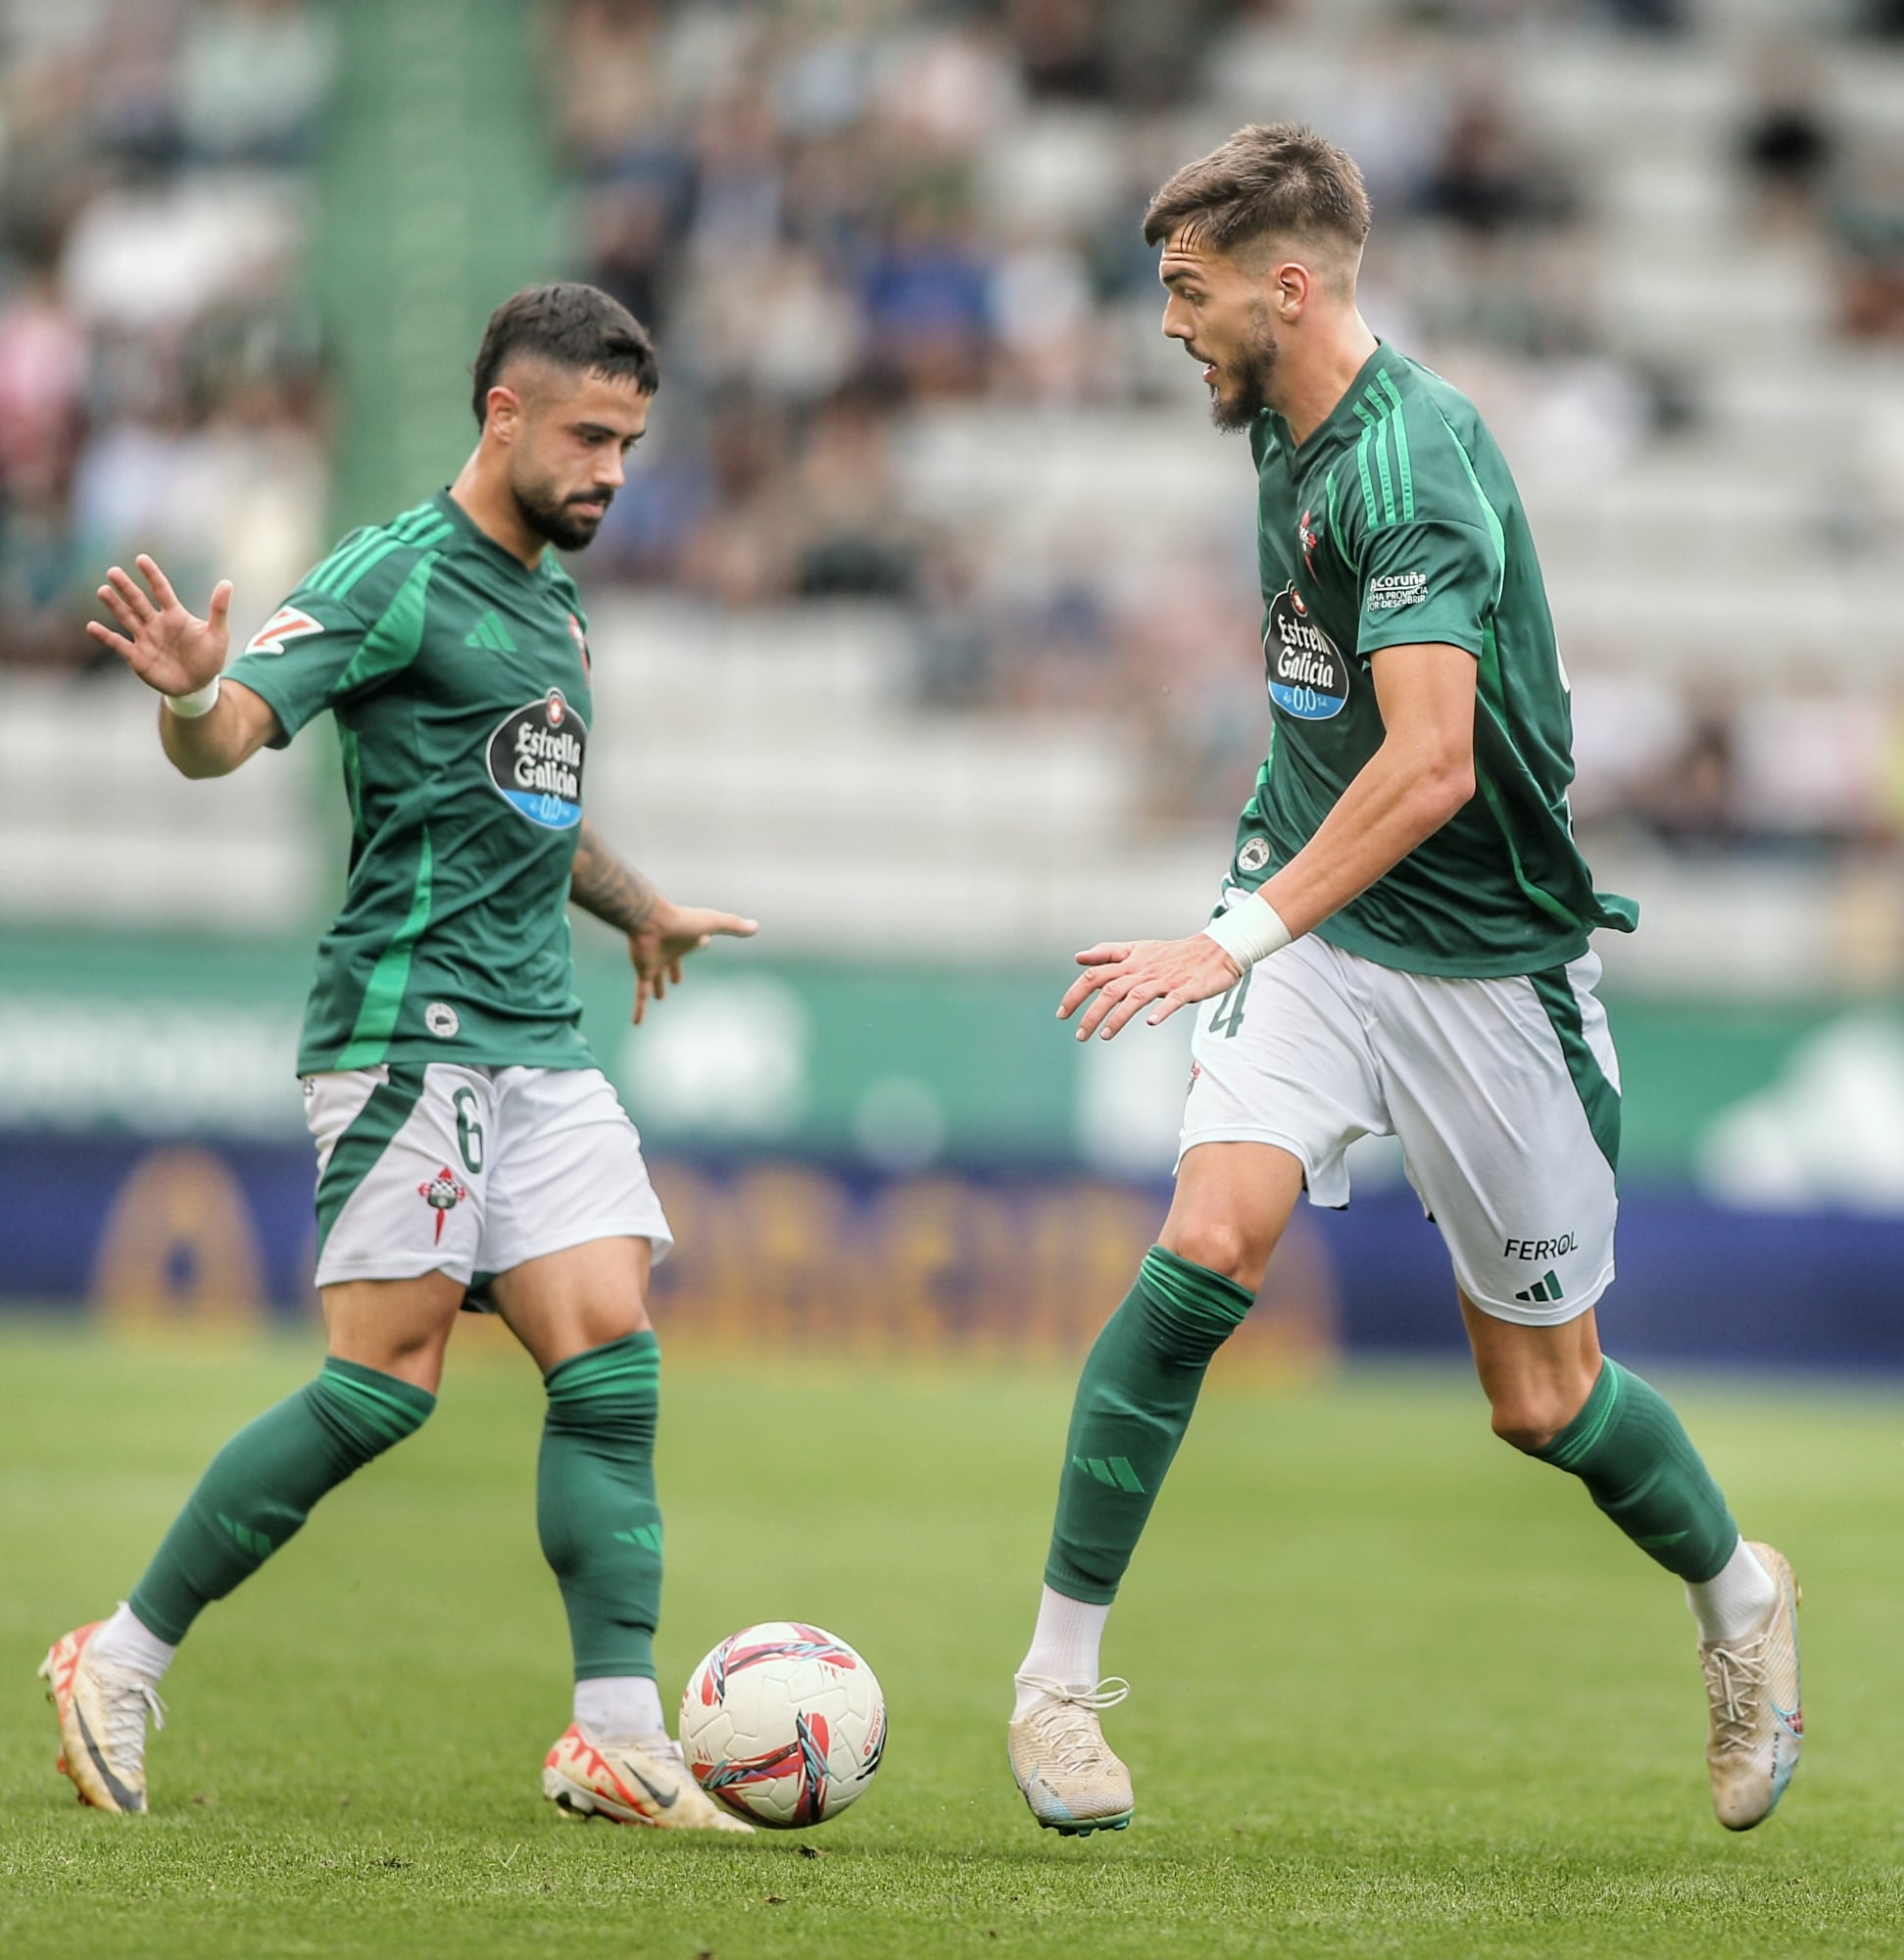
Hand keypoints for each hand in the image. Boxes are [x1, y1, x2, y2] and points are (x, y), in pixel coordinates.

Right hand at [87, 555, 231, 697]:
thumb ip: (219, 609)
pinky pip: (118, 644)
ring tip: (102, 590)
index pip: (161, 590)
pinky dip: (105, 636)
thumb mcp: (218, 634)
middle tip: (113, 571)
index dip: (152, 575)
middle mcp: (156, 623)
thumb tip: (227, 583)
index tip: (141, 559)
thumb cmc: (209, 658)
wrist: (199, 686)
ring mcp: (145, 639)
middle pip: (139, 601)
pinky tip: (92, 626)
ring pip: (126, 618)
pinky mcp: (137, 656)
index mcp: (175, 615)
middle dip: (126, 587)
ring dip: (114, 605)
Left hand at [628, 901, 758, 1023]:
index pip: (696, 943)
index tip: (704, 942)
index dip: (700, 943)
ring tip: (659, 997)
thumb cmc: (682, 920)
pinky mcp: (644, 972)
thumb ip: (733, 924)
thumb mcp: (712, 922)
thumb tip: (756, 926)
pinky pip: (641, 993)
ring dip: (657, 987)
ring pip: (655, 979)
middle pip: (673, 962)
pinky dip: (639, 1009)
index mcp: (686, 939)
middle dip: (674, 969)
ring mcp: (655, 962)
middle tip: (676, 980)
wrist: (650, 921)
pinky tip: (637, 1023)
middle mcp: (669, 951)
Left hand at [1057, 934, 1241, 1041]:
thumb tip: (1078, 958)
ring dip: (1118, 1017)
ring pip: (1136, 997)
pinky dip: (1162, 1010)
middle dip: (1091, 1012)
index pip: (1095, 974)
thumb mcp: (1138, 948)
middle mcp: (1144, 970)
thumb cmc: (1173, 954)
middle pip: (1111, 989)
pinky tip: (1151, 1023)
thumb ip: (1108, 953)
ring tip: (1104, 1036)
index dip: (1076, 993)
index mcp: (1130, 961)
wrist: (1216, 951)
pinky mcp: (1187, 988)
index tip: (1062, 1014)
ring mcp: (1165, 980)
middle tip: (1079, 1035)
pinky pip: (1173, 1000)